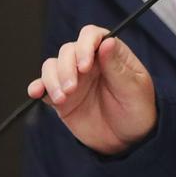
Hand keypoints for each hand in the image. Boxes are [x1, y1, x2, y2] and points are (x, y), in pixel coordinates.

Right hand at [27, 25, 157, 154]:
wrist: (129, 140)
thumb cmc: (138, 110)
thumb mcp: (134, 90)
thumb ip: (118, 68)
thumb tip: (107, 42)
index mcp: (111, 55)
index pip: (93, 36)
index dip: (85, 45)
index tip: (85, 65)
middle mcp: (90, 63)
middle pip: (68, 50)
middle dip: (66, 67)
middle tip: (72, 88)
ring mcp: (74, 79)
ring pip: (52, 65)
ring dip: (52, 78)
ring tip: (62, 97)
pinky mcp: (62, 98)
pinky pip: (44, 86)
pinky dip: (38, 86)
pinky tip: (37, 92)